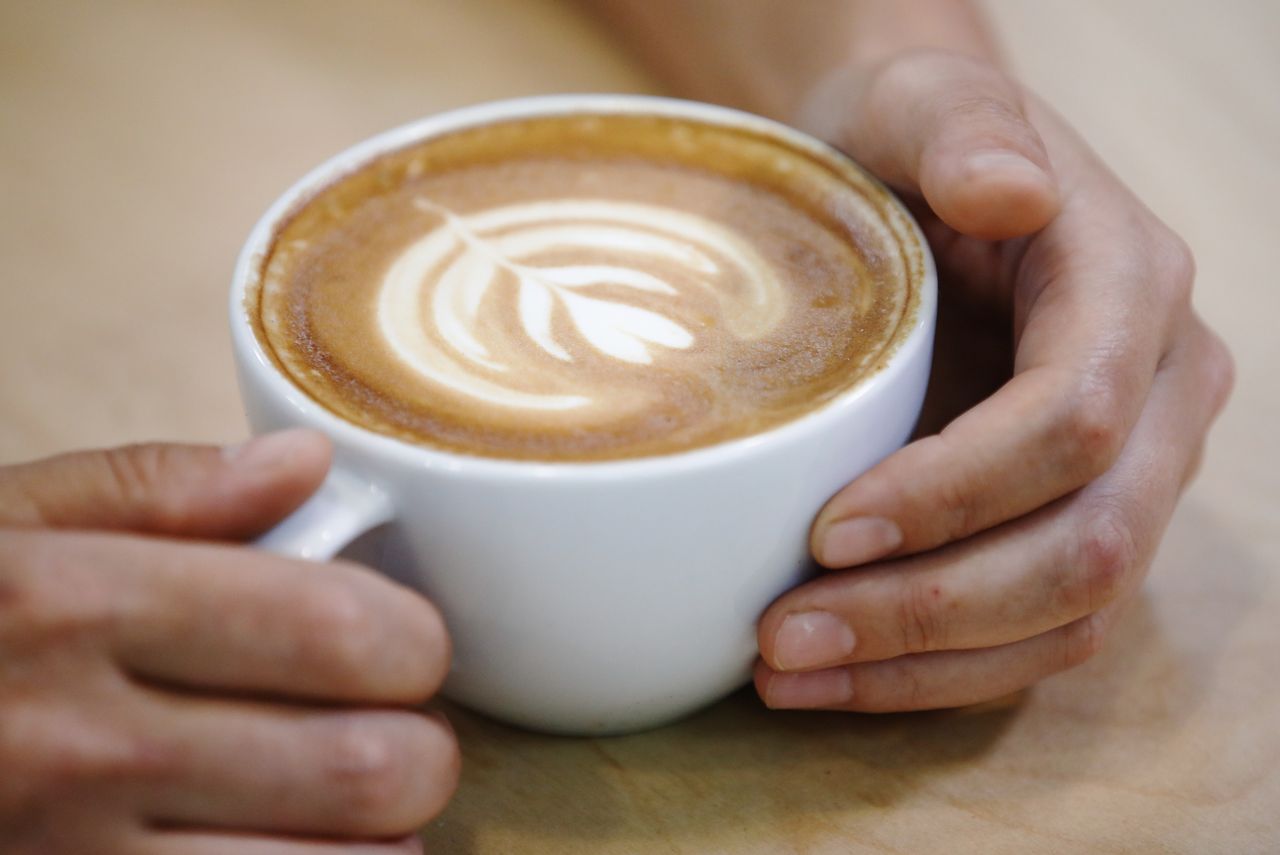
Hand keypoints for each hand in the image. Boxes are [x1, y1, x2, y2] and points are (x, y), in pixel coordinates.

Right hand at [0, 431, 456, 853]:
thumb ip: (156, 490)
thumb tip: (307, 464)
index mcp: (74, 607)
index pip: (343, 631)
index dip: (412, 641)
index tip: (401, 641)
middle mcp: (81, 746)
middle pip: (374, 767)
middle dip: (417, 747)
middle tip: (389, 728)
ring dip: (381, 842)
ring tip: (348, 807)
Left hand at [755, 50, 1233, 711]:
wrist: (915, 180)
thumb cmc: (906, 142)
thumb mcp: (922, 101)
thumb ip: (964, 128)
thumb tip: (1009, 194)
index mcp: (1130, 290)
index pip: (1075, 419)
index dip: (959, 491)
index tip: (827, 528)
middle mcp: (1157, 393)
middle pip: (1088, 544)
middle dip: (933, 607)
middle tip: (784, 633)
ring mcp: (1129, 472)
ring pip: (1069, 615)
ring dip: (925, 663)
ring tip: (785, 670)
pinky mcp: (1075, 520)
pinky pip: (1034, 631)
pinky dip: (933, 669)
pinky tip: (830, 671)